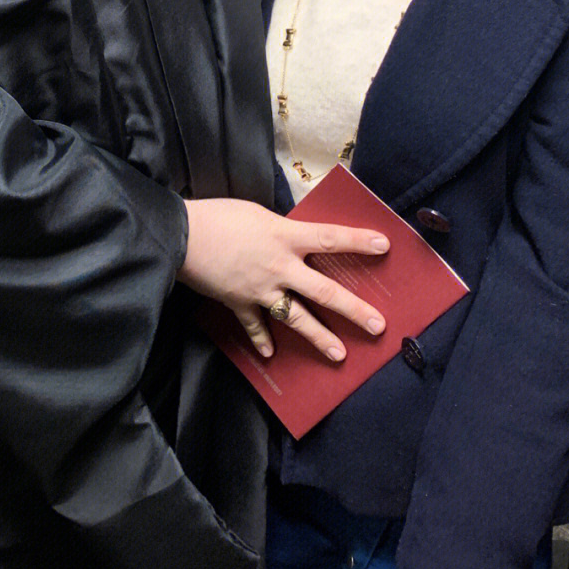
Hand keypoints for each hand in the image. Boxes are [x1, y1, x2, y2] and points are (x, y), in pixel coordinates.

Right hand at [179, 197, 387, 359]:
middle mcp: (280, 267)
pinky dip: (262, 340)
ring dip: (319, 337)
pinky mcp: (239, 302)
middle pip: (324, 292)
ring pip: (296, 317)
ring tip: (340, 354)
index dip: (359, 241)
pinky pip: (254, 325)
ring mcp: (260, 289)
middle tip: (377, 326)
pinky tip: (270, 354)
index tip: (386, 245)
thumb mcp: (258, 214)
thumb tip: (297, 238)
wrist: (182, 235)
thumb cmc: (219, 215)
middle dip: (353, 310)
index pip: (331, 238)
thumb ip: (281, 230)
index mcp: (285, 236)